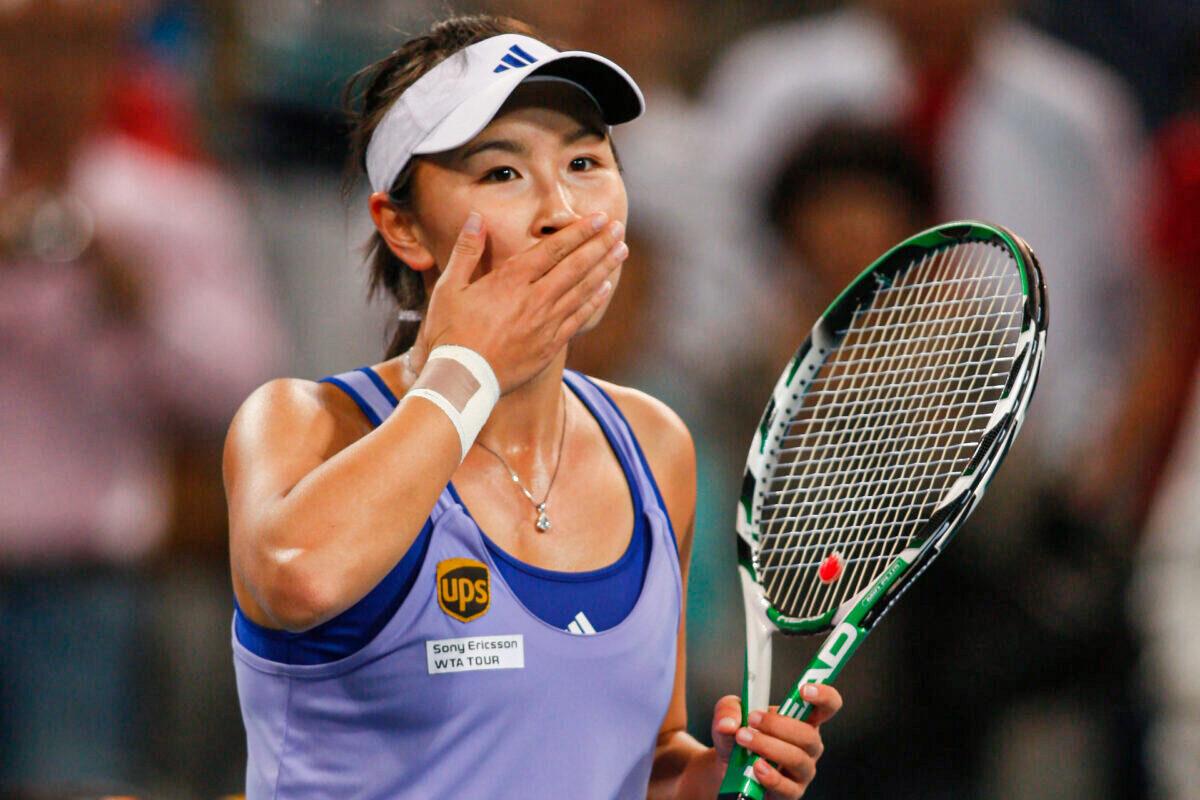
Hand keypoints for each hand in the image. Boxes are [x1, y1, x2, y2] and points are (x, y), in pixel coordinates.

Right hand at [410, 210, 626, 393]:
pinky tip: (605, 288)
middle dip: (600, 244)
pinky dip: (594, 301)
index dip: (579, 231)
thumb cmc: (450, 333)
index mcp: (511, 281)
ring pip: (583, 290)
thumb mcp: (449, 288)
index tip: (599, 218)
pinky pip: (578, 318)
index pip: (553, 249)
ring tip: (621, 251)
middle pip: (576, 266)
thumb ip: (466, 251)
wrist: (461, 380)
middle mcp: (534, 299)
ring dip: (604, 268)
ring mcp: (546, 324)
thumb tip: (476, 218)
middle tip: (619, 228)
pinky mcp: (550, 345)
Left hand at [710, 685, 841, 798]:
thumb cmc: (739, 736)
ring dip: (769, 747)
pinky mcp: (791, 792)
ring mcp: (802, 771)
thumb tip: (729, 724)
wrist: (726, 770)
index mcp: (803, 720)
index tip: (804, 690)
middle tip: (752, 719)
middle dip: (778, 725)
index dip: (823, 695)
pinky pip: (787, 787)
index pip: (828, 705)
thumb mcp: (729, 715)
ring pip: (798, 759)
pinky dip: (770, 776)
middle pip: (809, 734)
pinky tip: (756, 767)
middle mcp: (808, 745)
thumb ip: (729, 710)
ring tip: (743, 739)